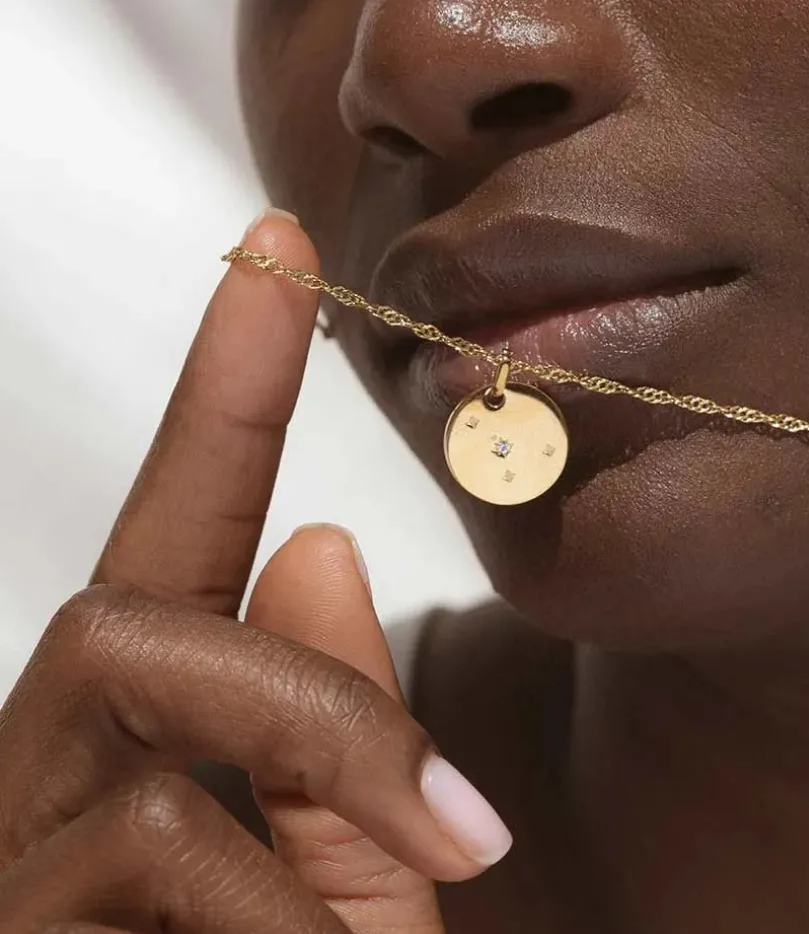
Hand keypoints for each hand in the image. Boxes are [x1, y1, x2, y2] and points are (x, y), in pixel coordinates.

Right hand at [0, 212, 510, 932]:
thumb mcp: (324, 872)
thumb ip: (324, 727)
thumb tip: (309, 542)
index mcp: (138, 726)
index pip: (182, 508)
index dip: (226, 369)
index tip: (277, 239)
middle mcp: (44, 763)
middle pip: (137, 631)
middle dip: (317, 725)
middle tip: (467, 846)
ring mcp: (11, 858)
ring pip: (159, 811)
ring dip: (309, 905)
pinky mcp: (8, 919)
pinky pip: (160, 892)